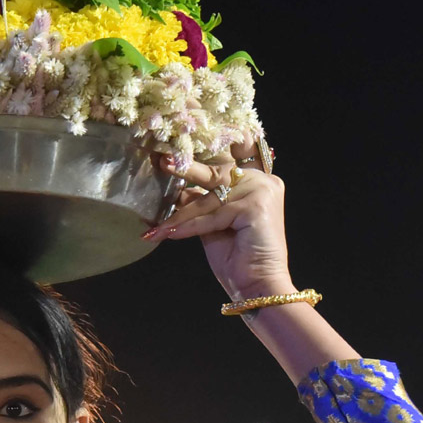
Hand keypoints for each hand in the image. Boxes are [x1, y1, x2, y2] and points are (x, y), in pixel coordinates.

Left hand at [144, 140, 294, 299]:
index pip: (233, 150)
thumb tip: (178, 188)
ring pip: (210, 197)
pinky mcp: (256, 204)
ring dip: (180, 214)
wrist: (255, 285)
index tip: (182, 138)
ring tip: (158, 226)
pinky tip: (169, 233)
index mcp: (257, 178)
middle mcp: (264, 179)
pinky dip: (190, 226)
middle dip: (186, 168)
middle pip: (216, 170)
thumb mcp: (212, 222)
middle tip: (161, 162)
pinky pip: (213, 214)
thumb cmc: (236, 257)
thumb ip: (200, 200)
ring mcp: (262, 189)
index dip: (212, 140)